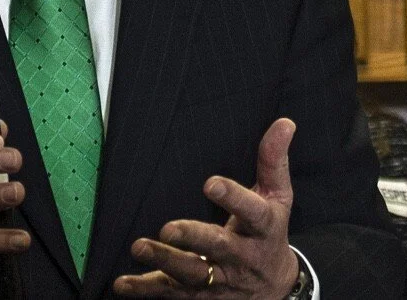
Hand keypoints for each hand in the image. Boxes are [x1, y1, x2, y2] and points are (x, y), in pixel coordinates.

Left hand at [112, 118, 300, 298]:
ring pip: (193, 275)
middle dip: (194, 238)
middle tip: (168, 229)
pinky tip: (122, 283)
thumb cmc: (268, 232)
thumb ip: (273, 161)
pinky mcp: (202, 297)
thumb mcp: (278, 198)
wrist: (276, 288)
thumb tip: (284, 122)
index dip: (234, 197)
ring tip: (139, 247)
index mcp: (263, 228)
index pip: (254, 212)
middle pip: (219, 248)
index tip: (211, 183)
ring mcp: (222, 281)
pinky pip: (173, 295)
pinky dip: (147, 290)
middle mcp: (243, 257)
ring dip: (164, 262)